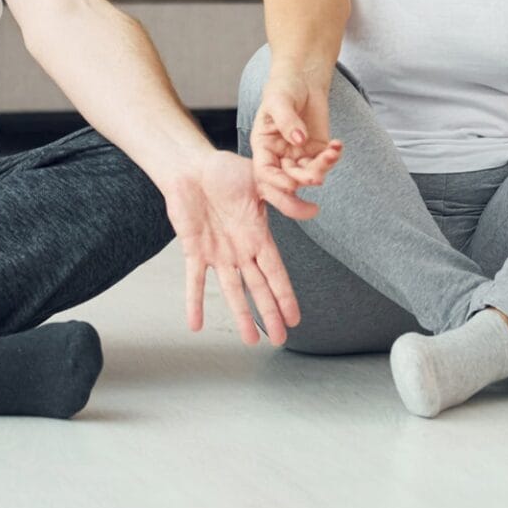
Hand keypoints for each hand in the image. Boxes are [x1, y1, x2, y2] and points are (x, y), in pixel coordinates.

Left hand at [163, 153, 302, 346]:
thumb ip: (284, 199)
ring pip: (232, 290)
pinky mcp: (194, 250)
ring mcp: (218, 253)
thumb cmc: (227, 171)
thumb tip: (315, 212)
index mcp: (258, 235)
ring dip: (241, 315)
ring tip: (249, 340)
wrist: (192, 166)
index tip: (296, 318)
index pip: (275, 272)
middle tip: (279, 340)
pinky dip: (194, 302)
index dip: (285, 296)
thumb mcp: (261, 181)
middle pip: (258, 288)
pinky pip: (194, 281)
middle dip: (270, 314)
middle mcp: (240, 250)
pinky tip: (195, 324)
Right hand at [247, 73, 341, 219]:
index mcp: (264, 147)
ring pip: (309, 172)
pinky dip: (333, 156)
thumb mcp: (279, 100)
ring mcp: (299, 155)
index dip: (276, 181)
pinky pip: (325, 161)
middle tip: (316, 177)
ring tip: (332, 153)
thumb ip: (286, 120)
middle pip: (288, 178)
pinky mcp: (317, 150)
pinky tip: (337, 145)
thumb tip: (299, 140)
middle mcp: (280, 156)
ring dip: (322, 168)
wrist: (303, 80)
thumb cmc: (283, 89)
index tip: (291, 185)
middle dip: (302, 180)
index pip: (265, 171)